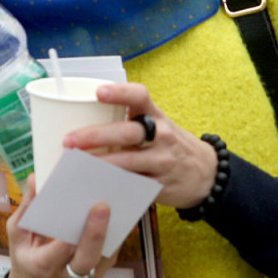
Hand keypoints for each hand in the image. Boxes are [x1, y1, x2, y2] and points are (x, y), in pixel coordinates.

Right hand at [6, 175, 115, 277]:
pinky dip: (115, 232)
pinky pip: (111, 251)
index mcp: (41, 265)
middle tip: (102, 207)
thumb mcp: (17, 235)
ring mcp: (88, 276)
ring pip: (105, 256)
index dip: (66, 238)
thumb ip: (27, 207)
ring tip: (114, 201)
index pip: (57, 253)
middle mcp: (67, 275)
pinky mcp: (101, 271)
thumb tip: (36, 179)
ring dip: (112, 230)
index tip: (71, 215)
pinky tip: (117, 210)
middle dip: (95, 234)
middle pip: (86, 258)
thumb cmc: (26, 257)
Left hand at [62, 82, 216, 209]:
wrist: (207, 173)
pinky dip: (112, 183)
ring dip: (99, 162)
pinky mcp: (160, 185)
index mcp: (156, 115)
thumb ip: (129, 121)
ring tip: (75, 163)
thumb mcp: (158, 125)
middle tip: (70, 140)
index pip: (140, 96)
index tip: (98, 92)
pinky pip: (133, 184)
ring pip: (128, 161)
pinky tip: (93, 183)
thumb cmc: (170, 144)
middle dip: (96, 136)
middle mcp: (162, 135)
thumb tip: (81, 119)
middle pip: (127, 132)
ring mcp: (162, 161)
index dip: (120, 92)